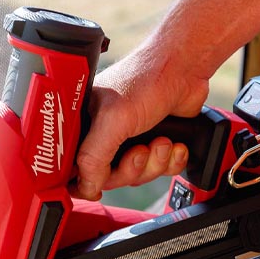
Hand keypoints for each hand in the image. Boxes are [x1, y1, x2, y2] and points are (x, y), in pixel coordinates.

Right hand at [72, 41, 208, 199]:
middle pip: (110, 178)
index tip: (97, 189)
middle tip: (141, 151)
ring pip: (137, 176)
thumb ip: (94, 157)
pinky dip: (170, 162)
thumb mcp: (113, 120)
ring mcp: (130, 141)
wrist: (184, 69)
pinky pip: (159, 170)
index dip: (86, 181)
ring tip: (161, 141)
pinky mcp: (153, 145)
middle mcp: (104, 136)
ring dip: (154, 163)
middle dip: (132, 169)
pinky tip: (174, 144)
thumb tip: (86, 187)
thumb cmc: (145, 80)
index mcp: (84, 126)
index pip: (75, 167)